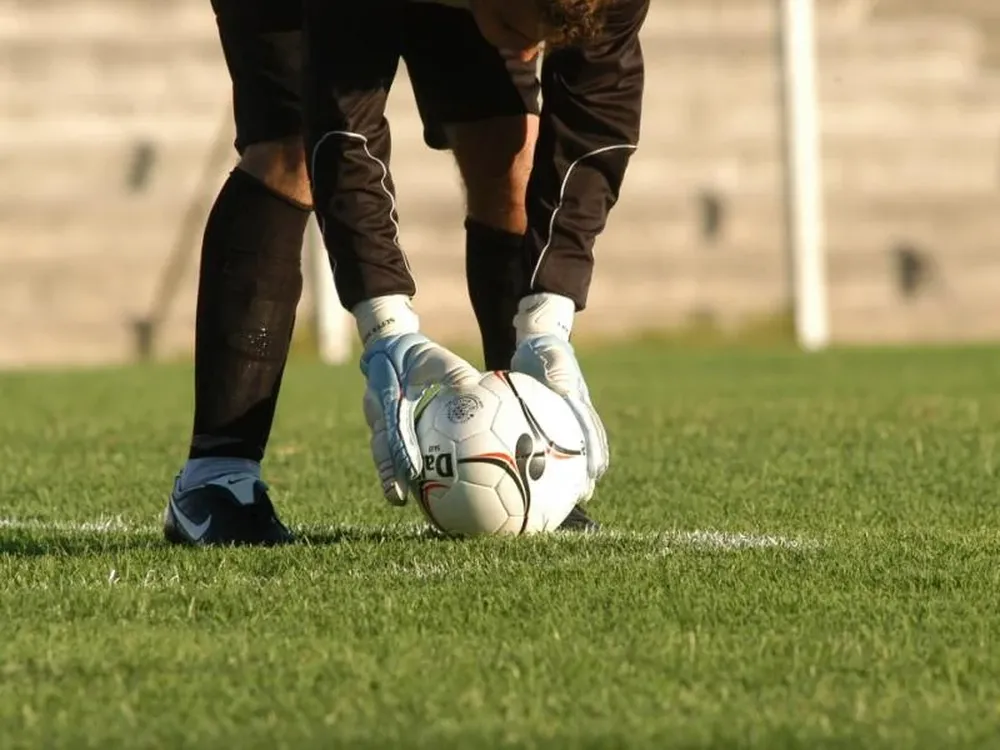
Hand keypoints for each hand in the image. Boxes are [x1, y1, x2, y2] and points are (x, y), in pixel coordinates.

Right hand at [355, 297, 478, 505]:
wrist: (386, 347)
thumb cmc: (413, 353)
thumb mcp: (431, 356)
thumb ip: (451, 370)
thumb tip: (474, 384)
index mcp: (385, 396)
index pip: (392, 427)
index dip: (401, 449)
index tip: (413, 469)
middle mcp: (375, 413)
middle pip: (380, 448)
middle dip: (388, 474)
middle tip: (398, 498)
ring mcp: (375, 422)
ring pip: (380, 453)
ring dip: (389, 476)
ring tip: (400, 501)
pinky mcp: (380, 428)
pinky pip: (387, 450)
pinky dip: (397, 467)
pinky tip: (415, 487)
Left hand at [510, 294, 608, 501]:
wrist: (540, 344)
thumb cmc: (546, 349)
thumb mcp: (552, 354)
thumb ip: (559, 370)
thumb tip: (563, 389)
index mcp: (580, 403)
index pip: (590, 432)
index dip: (596, 454)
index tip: (596, 473)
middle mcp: (575, 416)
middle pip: (585, 449)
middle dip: (587, 472)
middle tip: (585, 496)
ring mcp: (563, 421)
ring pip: (569, 452)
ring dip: (567, 474)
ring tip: (562, 499)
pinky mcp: (548, 423)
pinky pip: (546, 447)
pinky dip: (543, 465)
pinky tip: (525, 484)